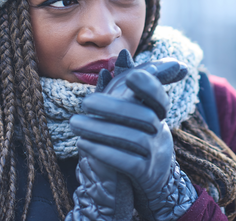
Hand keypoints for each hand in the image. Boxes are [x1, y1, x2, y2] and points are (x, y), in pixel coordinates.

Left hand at [71, 50, 197, 220]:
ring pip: (133, 138)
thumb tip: (123, 54)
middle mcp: (161, 131)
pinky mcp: (145, 174)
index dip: (149, 85)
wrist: (150, 182)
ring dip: (101, 129)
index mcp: (158, 114)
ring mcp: (156, 154)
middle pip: (143, 116)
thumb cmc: (137, 139)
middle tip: (85, 102)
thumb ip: (127, 85)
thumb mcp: (134, 111)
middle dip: (114, 107)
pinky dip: (105, 152)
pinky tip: (84, 145)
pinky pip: (128, 162)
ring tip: (75, 123)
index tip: (131, 75)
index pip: (159, 96)